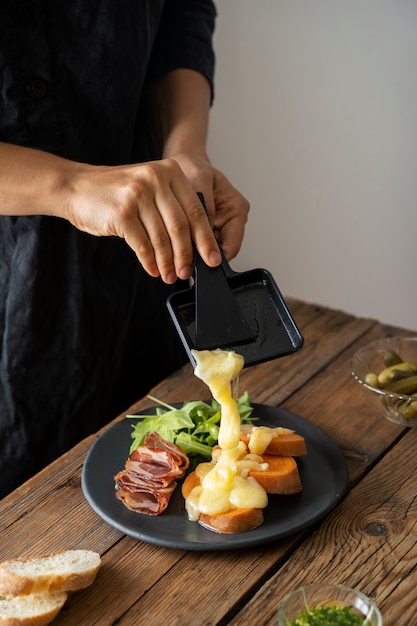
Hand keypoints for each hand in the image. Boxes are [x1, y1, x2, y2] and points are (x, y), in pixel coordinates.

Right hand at [65, 158, 221, 283]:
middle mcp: (155, 179)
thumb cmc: (114, 193)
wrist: (75, 187)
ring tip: (169, 275)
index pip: (196, 210)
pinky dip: (150, 261)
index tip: (212, 258)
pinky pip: (142, 245)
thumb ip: (171, 208)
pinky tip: (153, 270)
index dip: (206, 238)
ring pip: (162, 238)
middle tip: (188, 272)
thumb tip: (194, 244)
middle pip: (181, 226)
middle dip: (187, 255)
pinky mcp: (122, 213)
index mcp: (169, 171)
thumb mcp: (149, 188)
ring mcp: (138, 195)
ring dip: (168, 262)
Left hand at [167, 151, 249, 260]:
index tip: (194, 263)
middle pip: (218, 251)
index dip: (212, 257)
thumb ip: (202, 208)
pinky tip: (177, 234)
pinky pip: (198, 244)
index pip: (231, 247)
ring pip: (207, 250)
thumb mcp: (197, 180)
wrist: (185, 164)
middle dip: (200, 255)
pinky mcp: (206, 228)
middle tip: (180, 253)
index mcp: (236, 209)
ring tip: (176, 238)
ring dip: (192, 249)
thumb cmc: (193, 167)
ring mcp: (219, 225)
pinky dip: (187, 243)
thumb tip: (202, 238)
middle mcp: (231, 219)